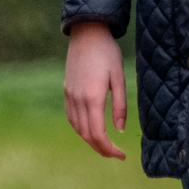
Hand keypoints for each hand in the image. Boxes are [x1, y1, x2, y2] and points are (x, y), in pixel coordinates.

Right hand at [62, 23, 128, 160]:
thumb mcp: (119, 78)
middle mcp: (78, 99)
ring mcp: (70, 95)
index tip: (122, 155)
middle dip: (101, 149)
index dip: (109, 149)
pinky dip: (80, 128)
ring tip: (105, 144)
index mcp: (93, 97)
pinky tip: (90, 129)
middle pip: (86, 135)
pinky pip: (71, 117)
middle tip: (116, 154)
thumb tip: (120, 130)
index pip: (98, 134)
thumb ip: (120, 106)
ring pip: (77, 128)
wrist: (87, 32)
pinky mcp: (66, 90)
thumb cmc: (107, 53)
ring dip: (90, 140)